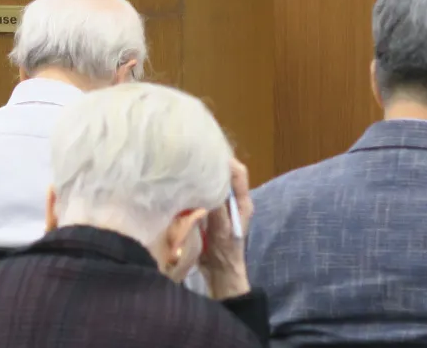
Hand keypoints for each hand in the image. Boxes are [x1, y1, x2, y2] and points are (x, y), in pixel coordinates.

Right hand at [198, 158, 252, 299]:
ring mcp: (221, 208)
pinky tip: (184, 186)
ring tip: (188, 167)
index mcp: (242, 203)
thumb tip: (209, 185)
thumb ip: (217, 207)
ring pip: (213, 185)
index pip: (238, 174)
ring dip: (203, 177)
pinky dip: (195, 190)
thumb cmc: (225, 253)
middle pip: (225, 176)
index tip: (210, 152)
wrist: (220, 274)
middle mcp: (233, 202)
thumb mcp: (222, 230)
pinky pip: (203, 196)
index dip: (227, 161)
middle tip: (195, 156)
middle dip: (212, 165)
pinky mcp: (209, 214)